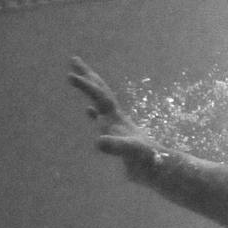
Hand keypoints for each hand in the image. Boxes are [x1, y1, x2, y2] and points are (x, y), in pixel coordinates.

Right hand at [68, 56, 163, 181]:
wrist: (158, 168)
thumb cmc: (145, 160)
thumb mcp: (130, 152)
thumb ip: (115, 146)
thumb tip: (98, 142)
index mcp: (116, 117)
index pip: (99, 96)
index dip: (85, 86)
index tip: (70, 75)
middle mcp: (115, 116)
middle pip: (100, 89)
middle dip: (87, 75)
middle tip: (74, 59)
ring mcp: (116, 124)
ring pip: (101, 101)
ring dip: (91, 89)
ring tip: (80, 77)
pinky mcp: (117, 135)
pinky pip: (102, 119)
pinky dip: (94, 112)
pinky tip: (89, 111)